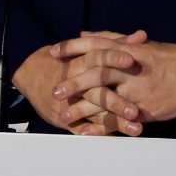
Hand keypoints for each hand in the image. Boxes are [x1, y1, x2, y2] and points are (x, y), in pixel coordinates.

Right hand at [11, 40, 130, 134]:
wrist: (33, 73)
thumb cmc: (68, 59)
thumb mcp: (88, 48)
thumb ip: (117, 43)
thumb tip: (142, 36)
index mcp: (81, 62)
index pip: (98, 58)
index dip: (113, 58)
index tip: (131, 61)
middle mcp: (76, 84)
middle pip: (97, 93)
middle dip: (117, 102)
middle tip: (136, 111)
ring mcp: (72, 103)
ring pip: (94, 114)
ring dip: (114, 122)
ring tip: (135, 129)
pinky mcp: (68, 118)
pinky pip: (84, 128)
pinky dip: (99, 134)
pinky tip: (117, 139)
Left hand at [49, 29, 175, 134]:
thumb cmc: (166, 58)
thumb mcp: (139, 44)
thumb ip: (110, 39)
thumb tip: (84, 34)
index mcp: (127, 50)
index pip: (94, 45)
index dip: (72, 48)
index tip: (53, 52)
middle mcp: (130, 69)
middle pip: (96, 74)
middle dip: (74, 83)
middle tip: (55, 91)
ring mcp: (137, 90)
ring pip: (104, 99)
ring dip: (82, 109)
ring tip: (64, 117)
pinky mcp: (144, 110)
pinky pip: (119, 120)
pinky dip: (101, 127)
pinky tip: (86, 132)